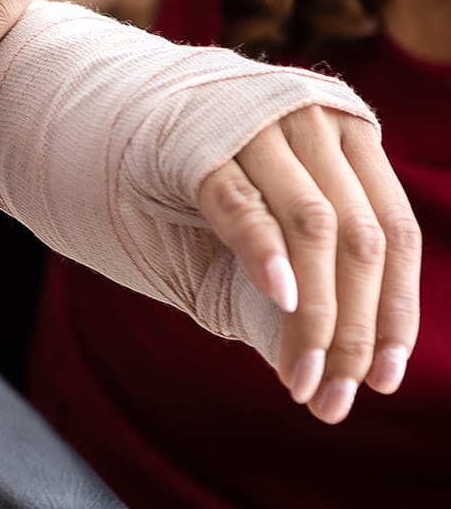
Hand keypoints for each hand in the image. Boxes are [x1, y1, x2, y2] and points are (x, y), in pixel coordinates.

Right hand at [199, 110, 420, 422]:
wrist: (112, 110)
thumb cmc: (191, 179)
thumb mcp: (265, 212)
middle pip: (359, 239)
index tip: (382, 380)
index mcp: (348, 138)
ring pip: (314, 227)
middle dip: (353, 329)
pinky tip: (279, 299)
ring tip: (300, 376)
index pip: (395, 234)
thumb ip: (302, 265)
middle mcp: (316, 123)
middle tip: (332, 398)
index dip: (395, 310)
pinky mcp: (197, 144)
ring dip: (313, 314)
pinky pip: (241, 203)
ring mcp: (258, 127)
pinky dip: (264, 253)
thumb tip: (340, 368)